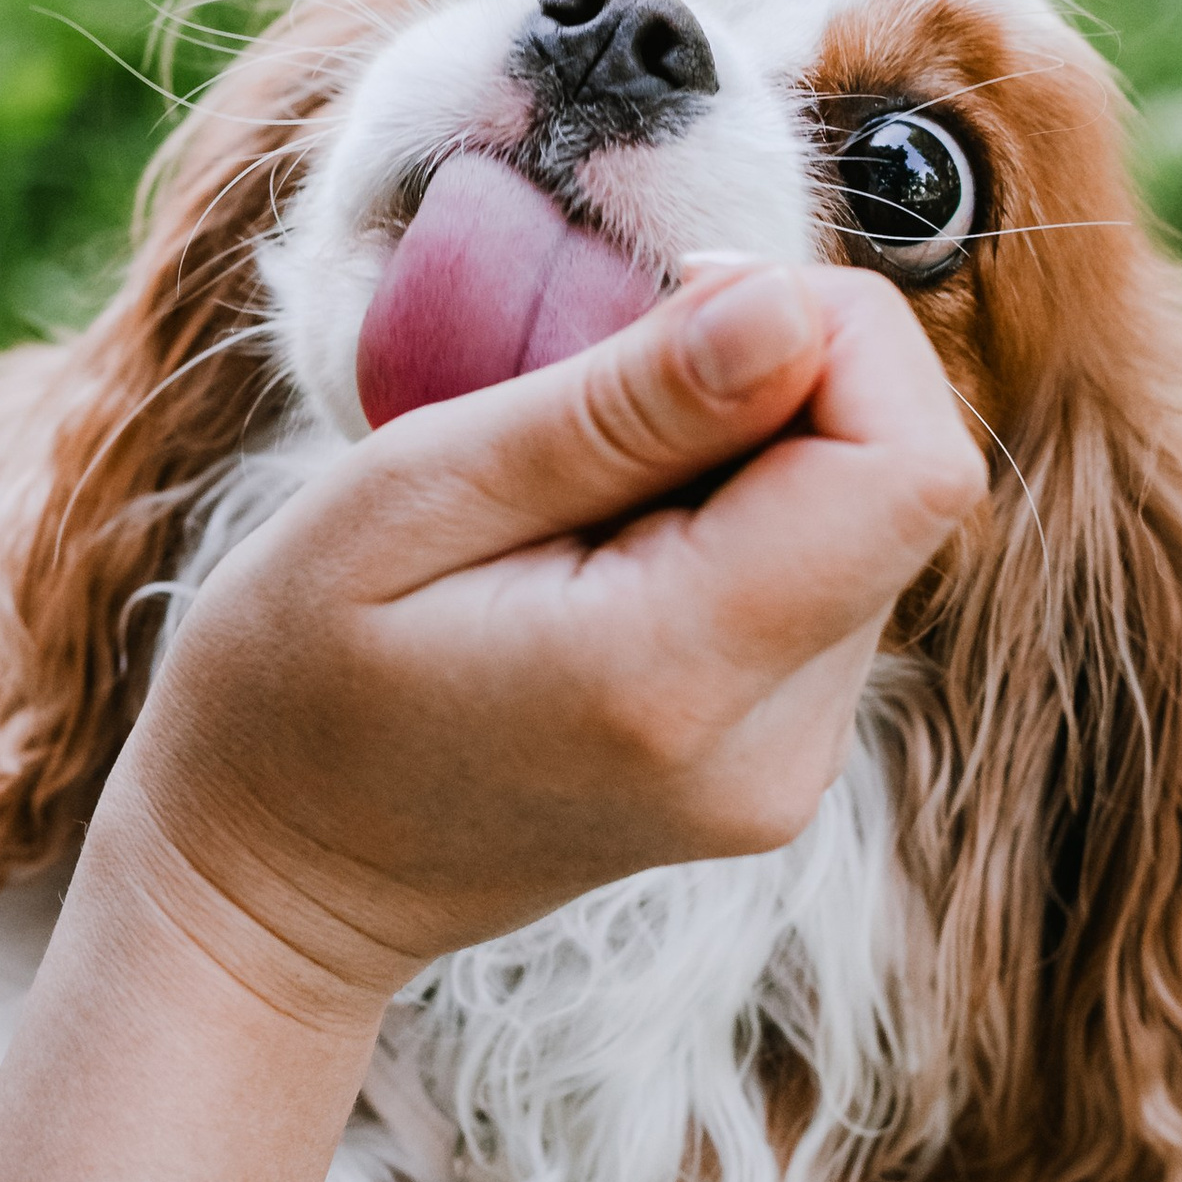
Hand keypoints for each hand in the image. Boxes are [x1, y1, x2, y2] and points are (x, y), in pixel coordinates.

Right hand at [103, 256, 985, 1022]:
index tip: (673, 310)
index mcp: (674, 678)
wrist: (275, 876)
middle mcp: (773, 746)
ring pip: (870, 517)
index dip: (828, 334)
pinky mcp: (785, 758)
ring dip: (754, 448)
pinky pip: (826, 573)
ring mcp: (789, 769)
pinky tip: (610, 545)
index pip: (906, 466)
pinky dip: (741, 513)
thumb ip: (618, 408)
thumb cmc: (294, 673)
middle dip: (784, 379)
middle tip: (600, 396)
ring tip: (581, 491)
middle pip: (904, 482)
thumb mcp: (413, 493)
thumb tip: (794, 305)